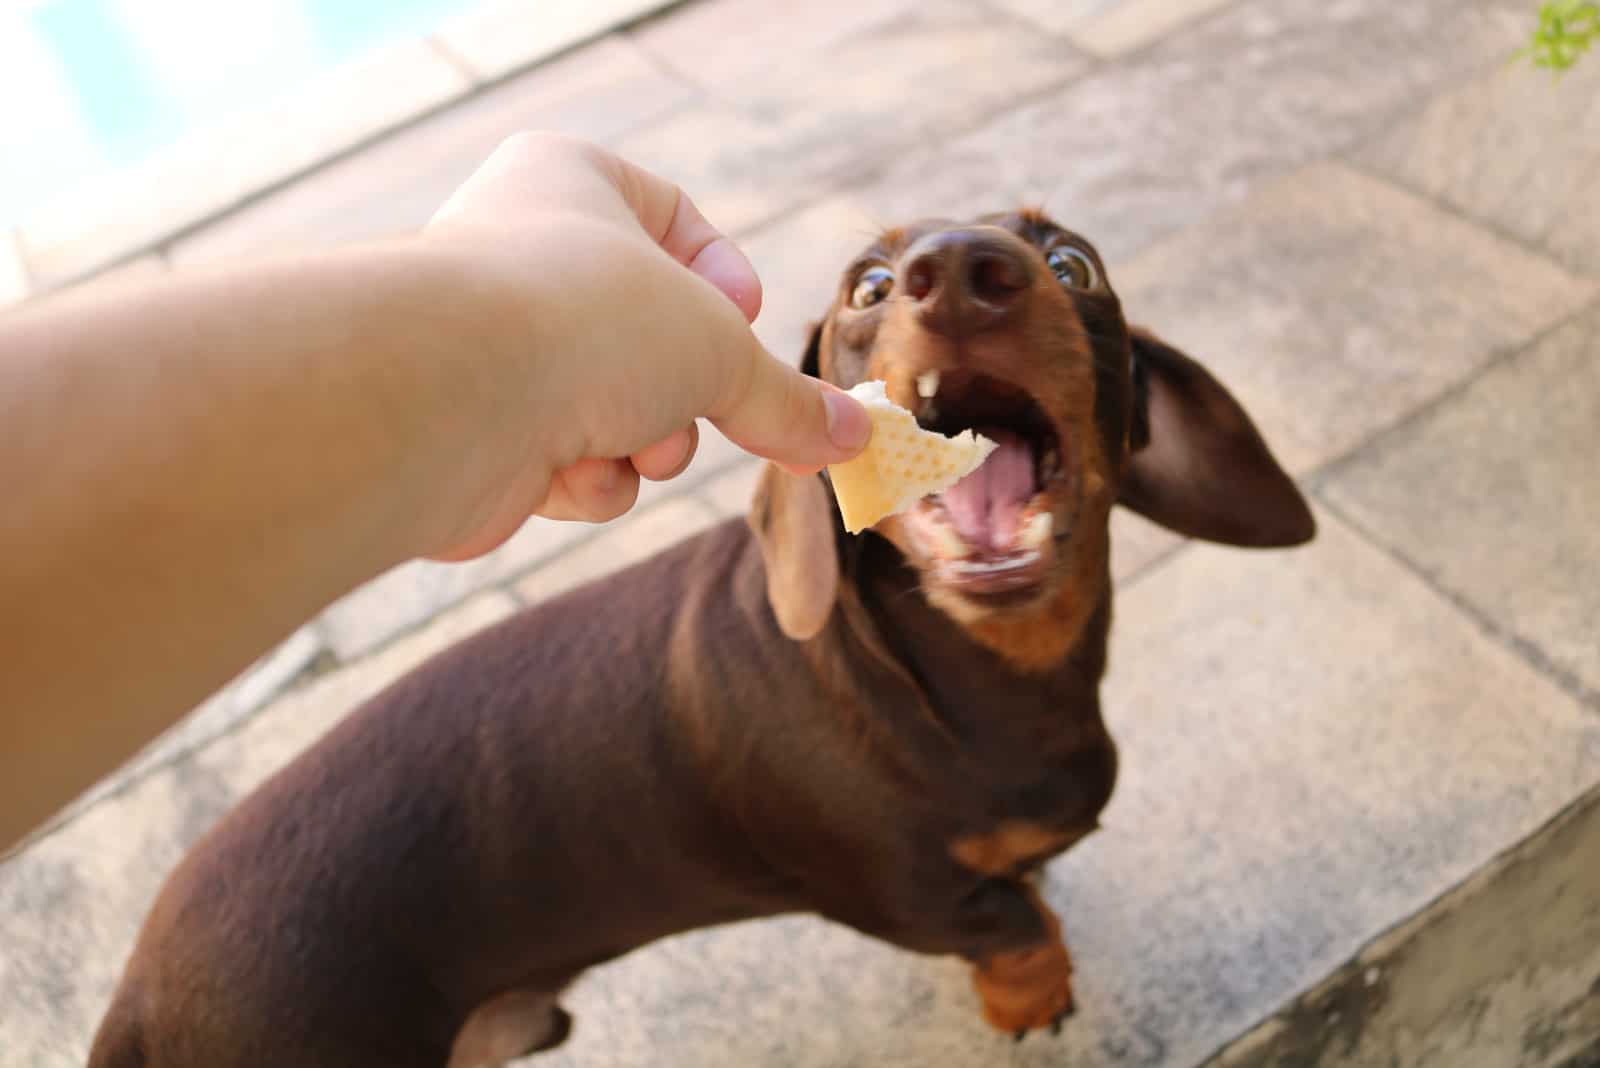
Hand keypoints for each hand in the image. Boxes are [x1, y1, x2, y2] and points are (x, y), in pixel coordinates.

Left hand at [421, 133, 870, 558]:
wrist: (444, 398)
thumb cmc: (581, 322)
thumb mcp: (718, 348)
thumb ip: (786, 397)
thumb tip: (853, 439)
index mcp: (570, 182)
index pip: (673, 220)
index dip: (724, 282)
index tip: (748, 322)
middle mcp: (521, 254)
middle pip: (652, 334)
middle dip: (686, 392)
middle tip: (698, 407)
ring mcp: (493, 346)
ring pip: (617, 409)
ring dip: (642, 443)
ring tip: (626, 439)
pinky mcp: (475, 433)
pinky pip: (567, 460)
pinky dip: (584, 479)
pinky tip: (562, 471)